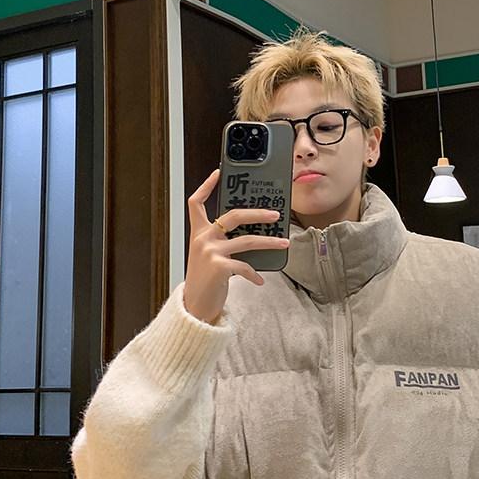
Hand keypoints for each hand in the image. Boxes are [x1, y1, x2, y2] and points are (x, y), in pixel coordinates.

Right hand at [182, 168, 289, 324]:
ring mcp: (210, 252)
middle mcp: (203, 239)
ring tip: (284, 243)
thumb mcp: (208, 257)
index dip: (206, 185)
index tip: (217, 172)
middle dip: (257, 213)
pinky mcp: (219, 267)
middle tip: (275, 214)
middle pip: (233, 215)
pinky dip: (254, 274)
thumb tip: (251, 234)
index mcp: (199, 233)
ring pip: (247, 240)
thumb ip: (221, 243)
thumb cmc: (204, 280)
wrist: (194, 306)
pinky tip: (259, 280)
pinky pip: (244, 266)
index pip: (197, 203)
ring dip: (269, 242)